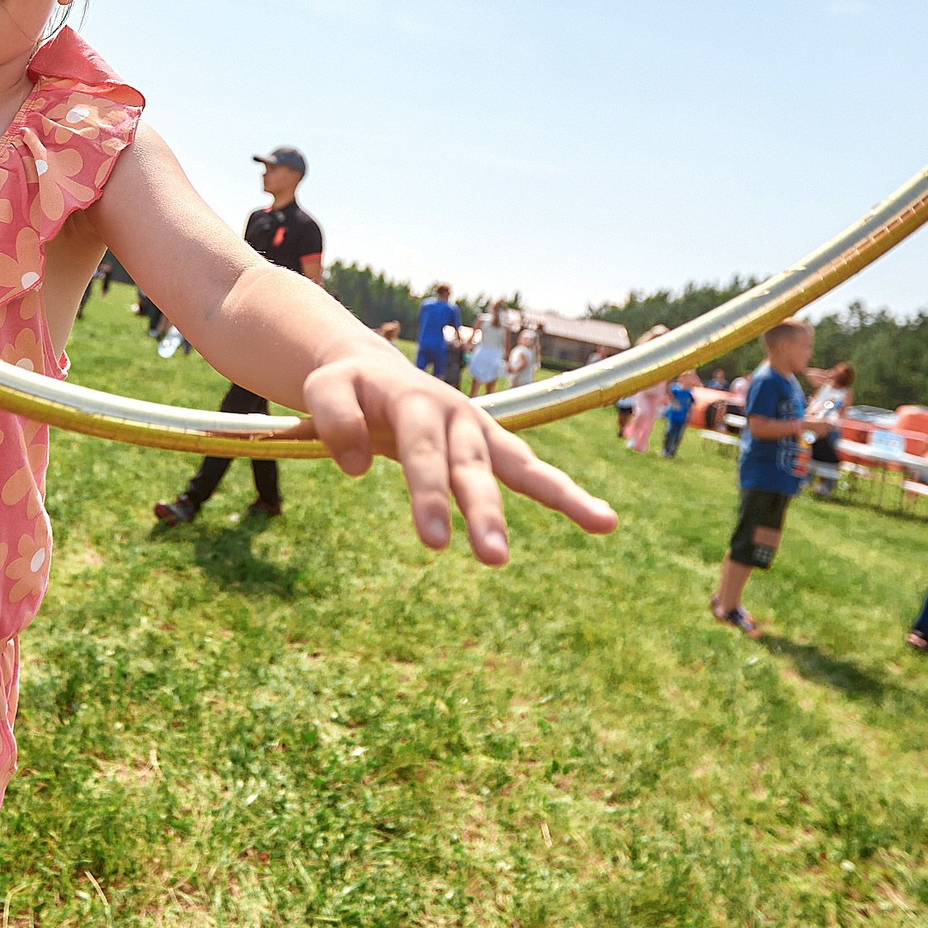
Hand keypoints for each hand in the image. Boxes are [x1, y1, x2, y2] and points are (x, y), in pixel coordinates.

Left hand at [298, 350, 616, 564]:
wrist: (370, 369)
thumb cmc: (346, 388)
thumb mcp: (323, 388)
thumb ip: (332, 417)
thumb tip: (354, 465)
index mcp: (414, 398)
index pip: (423, 450)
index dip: (429, 493)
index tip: (433, 542)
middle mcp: (455, 413)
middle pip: (473, 465)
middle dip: (485, 510)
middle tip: (494, 558)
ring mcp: (479, 431)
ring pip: (521, 464)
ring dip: (557, 496)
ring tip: (603, 522)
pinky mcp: (491, 448)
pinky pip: (533, 473)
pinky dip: (566, 495)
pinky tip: (604, 521)